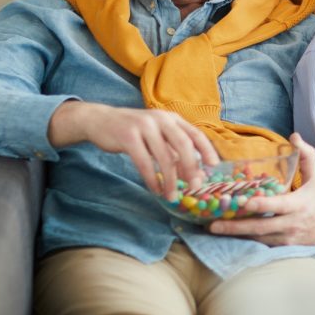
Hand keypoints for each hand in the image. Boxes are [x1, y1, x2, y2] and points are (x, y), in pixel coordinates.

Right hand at [49, 100, 218, 198]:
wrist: (100, 120)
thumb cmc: (134, 131)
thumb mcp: (157, 134)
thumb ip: (174, 149)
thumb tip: (194, 172)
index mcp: (171, 118)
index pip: (195, 134)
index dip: (206, 150)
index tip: (214, 167)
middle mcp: (161, 119)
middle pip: (183, 144)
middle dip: (192, 167)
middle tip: (195, 186)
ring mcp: (144, 126)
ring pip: (164, 156)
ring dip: (170, 179)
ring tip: (172, 195)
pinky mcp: (128, 137)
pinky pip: (144, 162)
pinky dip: (152, 178)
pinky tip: (155, 189)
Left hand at [208, 134, 314, 262]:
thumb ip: (307, 157)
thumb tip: (294, 137)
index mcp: (298, 205)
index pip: (279, 206)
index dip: (263, 205)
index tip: (247, 202)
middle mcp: (290, 224)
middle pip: (260, 227)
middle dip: (236, 226)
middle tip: (213, 224)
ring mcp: (284, 239)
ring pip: (256, 238)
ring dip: (235, 234)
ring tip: (213, 228)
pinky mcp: (280, 248)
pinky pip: (258, 245)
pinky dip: (243, 241)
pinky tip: (226, 236)